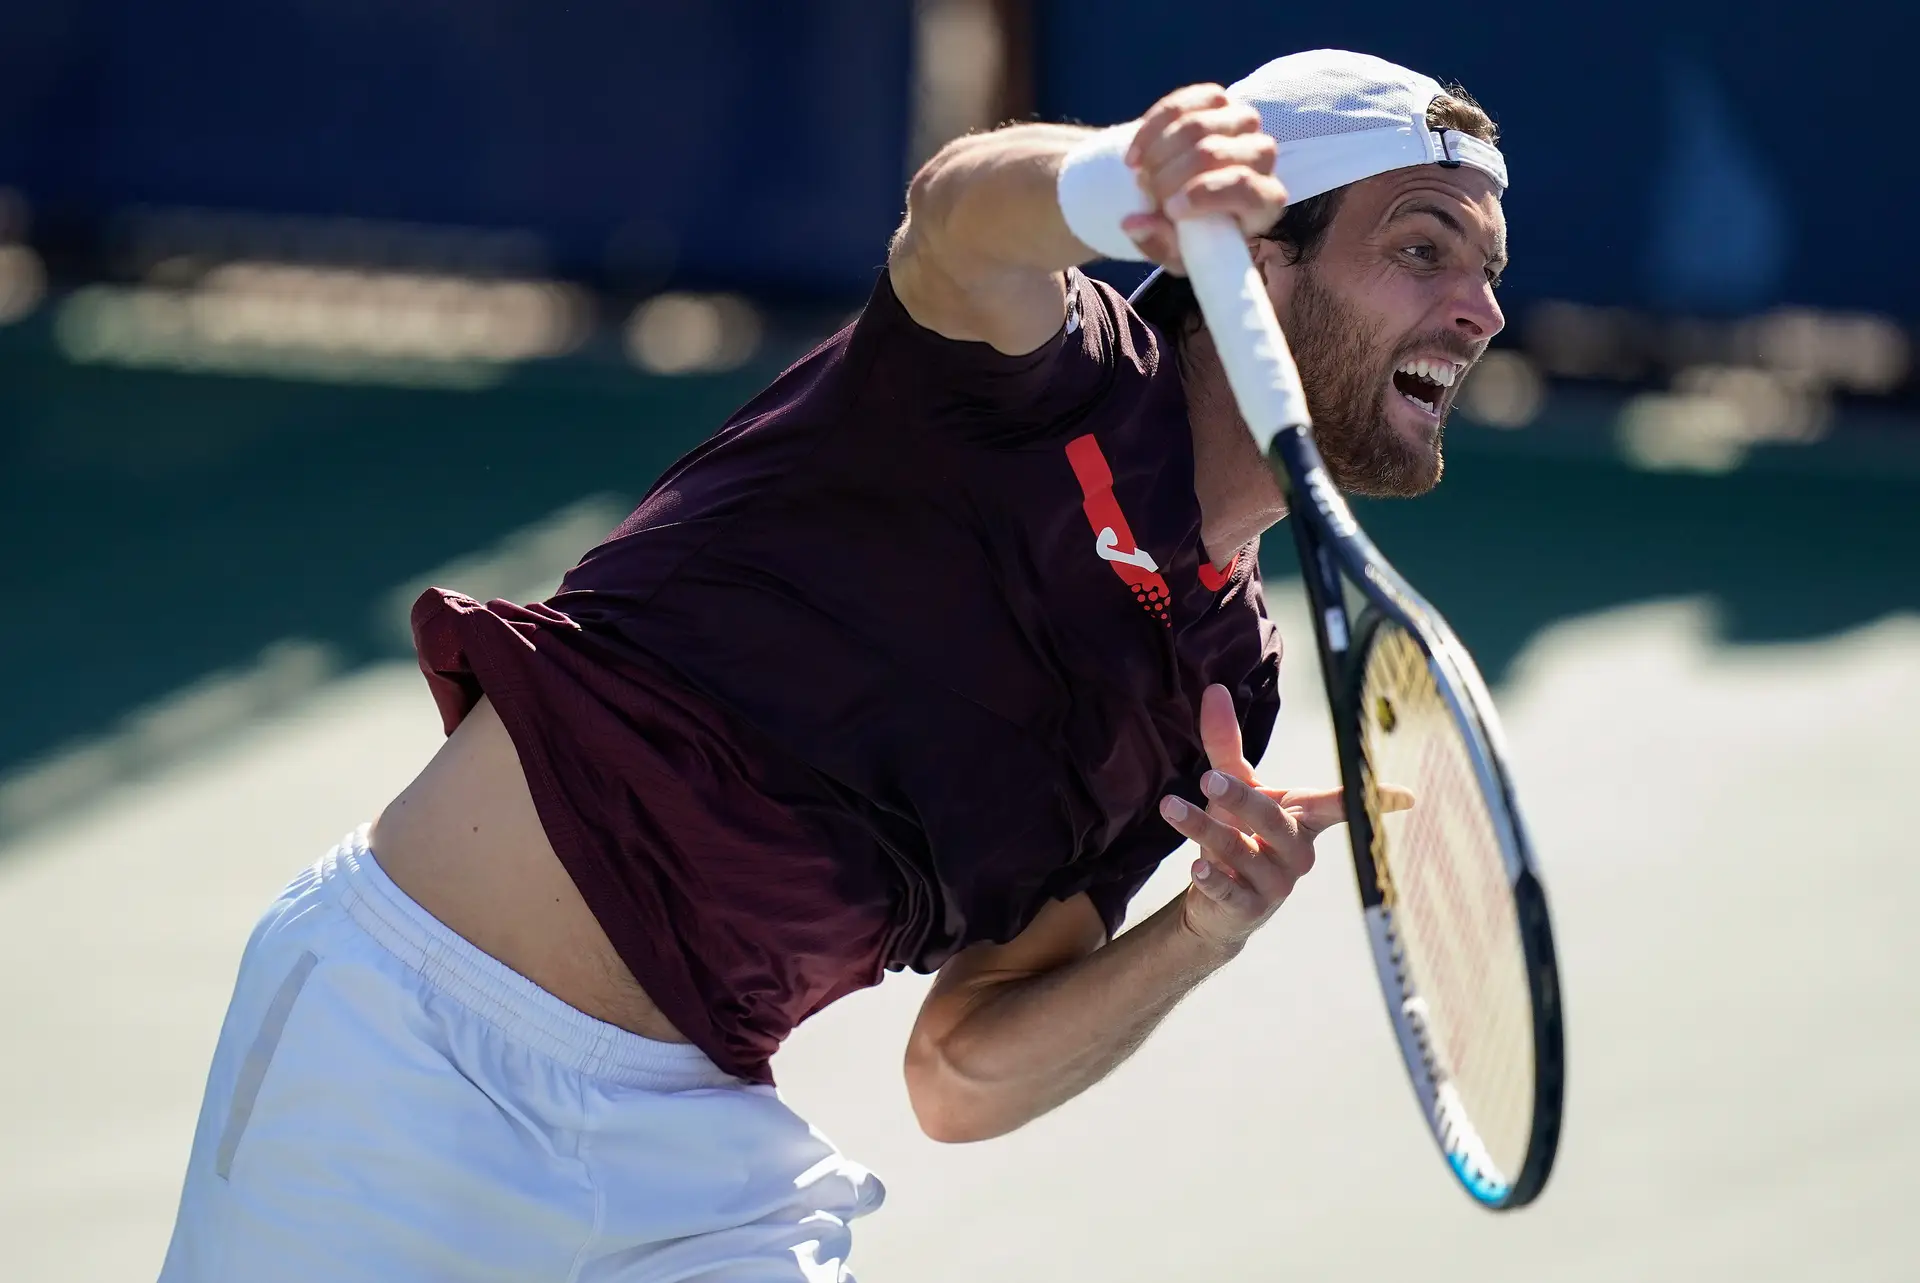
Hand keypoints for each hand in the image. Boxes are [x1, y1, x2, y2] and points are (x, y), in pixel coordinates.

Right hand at [1120, 85, 1287, 272]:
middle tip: (1147, 193)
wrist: (1181, 197)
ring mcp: (1242, 123)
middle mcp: (1262, 156)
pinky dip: (1152, 127)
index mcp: (1265, 201)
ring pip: (1196, 125)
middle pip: (1213, 152)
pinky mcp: (1218, 101)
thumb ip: (1157, 243)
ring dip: (1157, 152)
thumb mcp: (1175, 253)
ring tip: (1141, 174)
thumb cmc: (1188, 234)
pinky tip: (1137, 153)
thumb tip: (1134, 223)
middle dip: (1169, 175)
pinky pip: (1183, 103)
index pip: (1245, 187)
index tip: (1169, 210)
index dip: (1203, 194)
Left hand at [1159, 685, 1350, 953]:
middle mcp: (1297, 851)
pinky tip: (1196, 868)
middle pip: (1275, 821)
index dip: (1374, 800)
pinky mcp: (1249, 908)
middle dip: (1243, 798)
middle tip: (1209, 778)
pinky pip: (1231, 891)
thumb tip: (1214, 689)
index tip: (1407, 796)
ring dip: (1204, 829)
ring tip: (1171, 806)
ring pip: (1243, 851)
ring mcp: (1276, 883)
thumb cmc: (1237, 832)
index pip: (1341, 805)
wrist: (1216, 903)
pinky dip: (1214, 879)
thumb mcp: (1231, 786)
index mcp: (1302, 818)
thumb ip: (1224, 742)